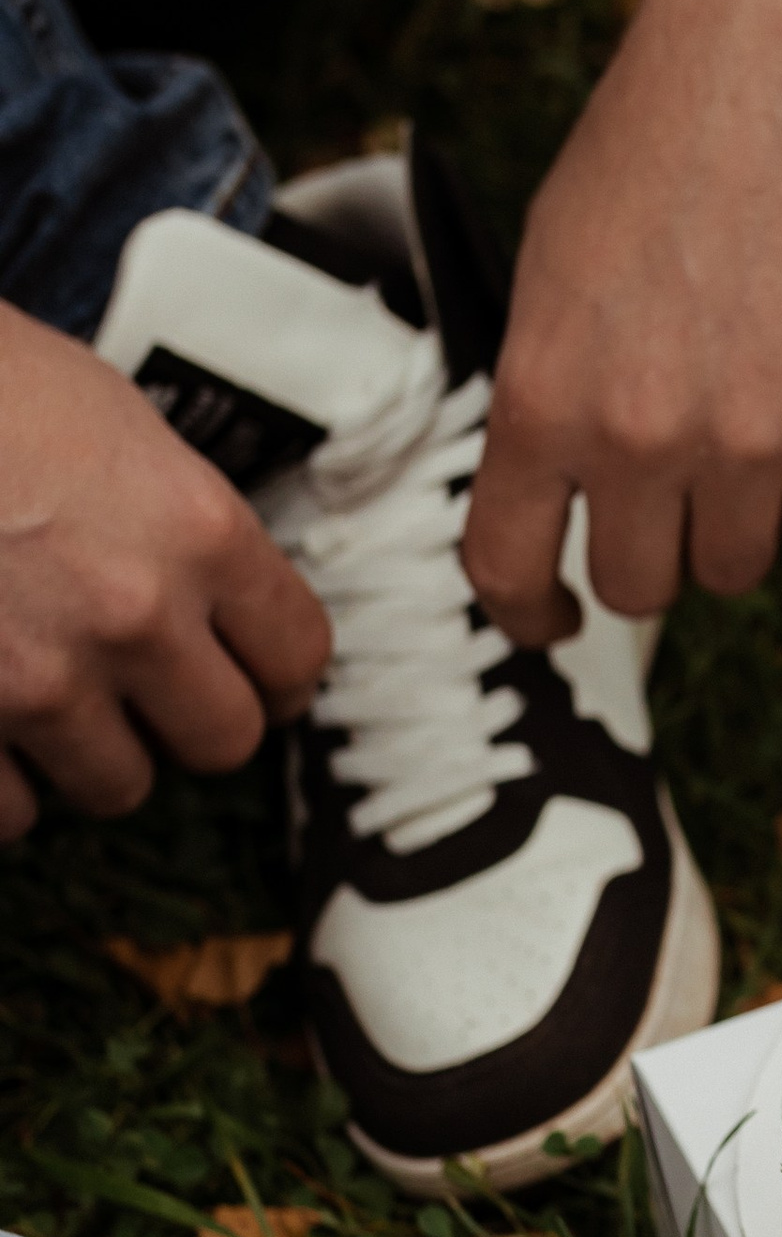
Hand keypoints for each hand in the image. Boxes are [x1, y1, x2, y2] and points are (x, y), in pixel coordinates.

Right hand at [0, 302, 330, 836]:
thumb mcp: (112, 423)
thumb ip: (178, 523)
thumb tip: (216, 596)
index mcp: (198, 531)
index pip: (297, 656)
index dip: (275, 674)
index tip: (256, 677)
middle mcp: (134, 616)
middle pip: (223, 740)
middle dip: (186, 722)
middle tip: (145, 693)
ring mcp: (40, 679)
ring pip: (118, 786)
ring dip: (89, 753)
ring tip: (47, 696)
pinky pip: (13, 813)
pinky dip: (3, 784)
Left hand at [463, 0, 781, 639]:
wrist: (781, 61)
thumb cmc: (659, 148)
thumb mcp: (554, 270)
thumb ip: (556, 395)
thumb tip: (570, 498)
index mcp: (545, 395)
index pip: (509, 569)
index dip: (530, 614)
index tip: (555, 619)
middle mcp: (643, 435)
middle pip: (642, 586)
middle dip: (656, 551)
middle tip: (680, 494)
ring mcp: (756, 436)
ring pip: (741, 567)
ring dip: (743, 524)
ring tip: (755, 431)